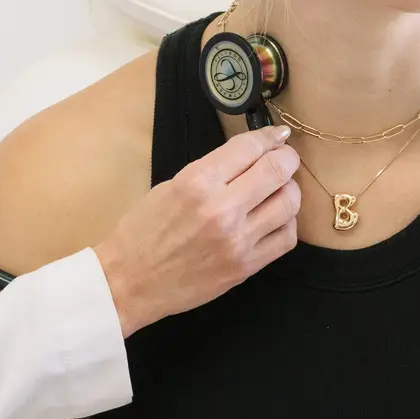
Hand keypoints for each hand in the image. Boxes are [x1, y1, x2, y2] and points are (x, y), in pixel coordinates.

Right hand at [93, 126, 299, 335]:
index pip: (249, 148)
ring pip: (289, 203)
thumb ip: (211, 171)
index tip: (277, 136)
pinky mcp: (246, 266)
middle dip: (286, 158)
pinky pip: (286, 238)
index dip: (269, 137)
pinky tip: (275, 219)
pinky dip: (287, 222)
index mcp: (197, 182)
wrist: (130, 282)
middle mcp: (221, 209)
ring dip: (289, 190)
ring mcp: (237, 240)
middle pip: (277, 171)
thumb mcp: (170, 187)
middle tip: (285, 158)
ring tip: (279, 190)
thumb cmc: (142, 233)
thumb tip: (249, 157)